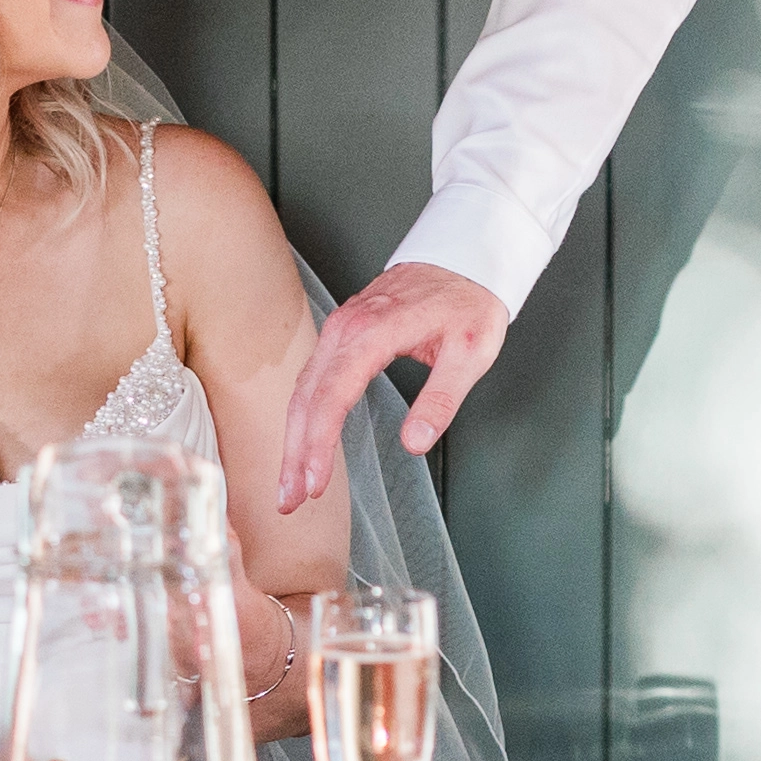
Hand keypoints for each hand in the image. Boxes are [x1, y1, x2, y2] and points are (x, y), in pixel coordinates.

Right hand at [274, 261, 507, 514]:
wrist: (461, 259)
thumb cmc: (468, 302)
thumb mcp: (471, 352)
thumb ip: (441, 398)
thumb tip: (414, 443)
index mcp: (373, 332)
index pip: (333, 395)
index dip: (318, 443)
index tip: (314, 483)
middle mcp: (345, 329)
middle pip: (307, 397)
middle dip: (294, 452)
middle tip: (288, 501)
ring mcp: (339, 329)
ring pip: (303, 389)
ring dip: (293, 439)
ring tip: (291, 487)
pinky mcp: (340, 335)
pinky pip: (311, 378)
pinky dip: (301, 416)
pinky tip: (301, 444)